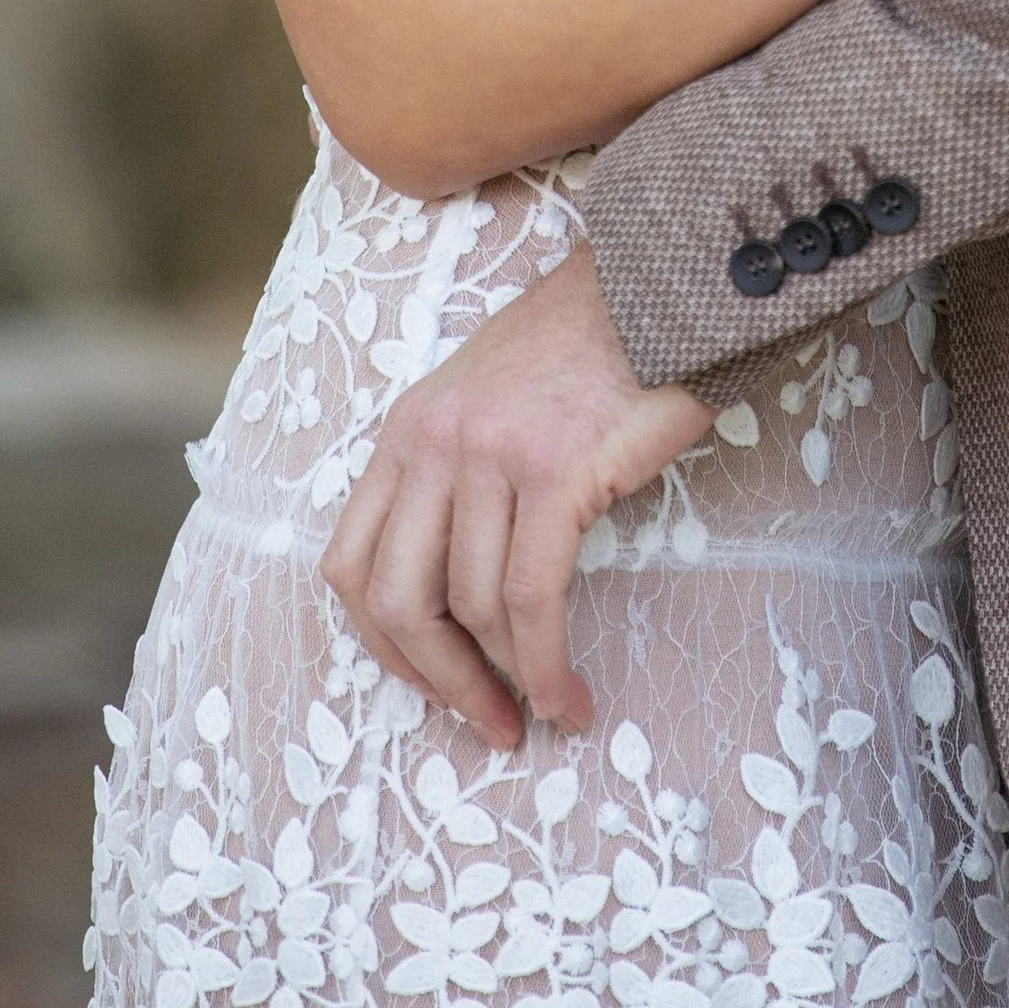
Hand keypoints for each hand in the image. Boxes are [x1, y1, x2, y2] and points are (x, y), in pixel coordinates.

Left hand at [320, 241, 709, 745]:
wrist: (657, 286)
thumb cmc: (586, 347)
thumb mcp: (486, 398)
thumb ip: (455, 473)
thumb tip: (458, 594)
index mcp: (407, 430)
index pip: (351, 563)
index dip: (384, 645)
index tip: (432, 682)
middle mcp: (434, 442)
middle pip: (398, 601)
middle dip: (439, 681)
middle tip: (487, 721)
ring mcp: (490, 455)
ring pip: (473, 608)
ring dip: (507, 680)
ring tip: (546, 708)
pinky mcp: (555, 472)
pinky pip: (533, 598)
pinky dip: (546, 663)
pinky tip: (571, 694)